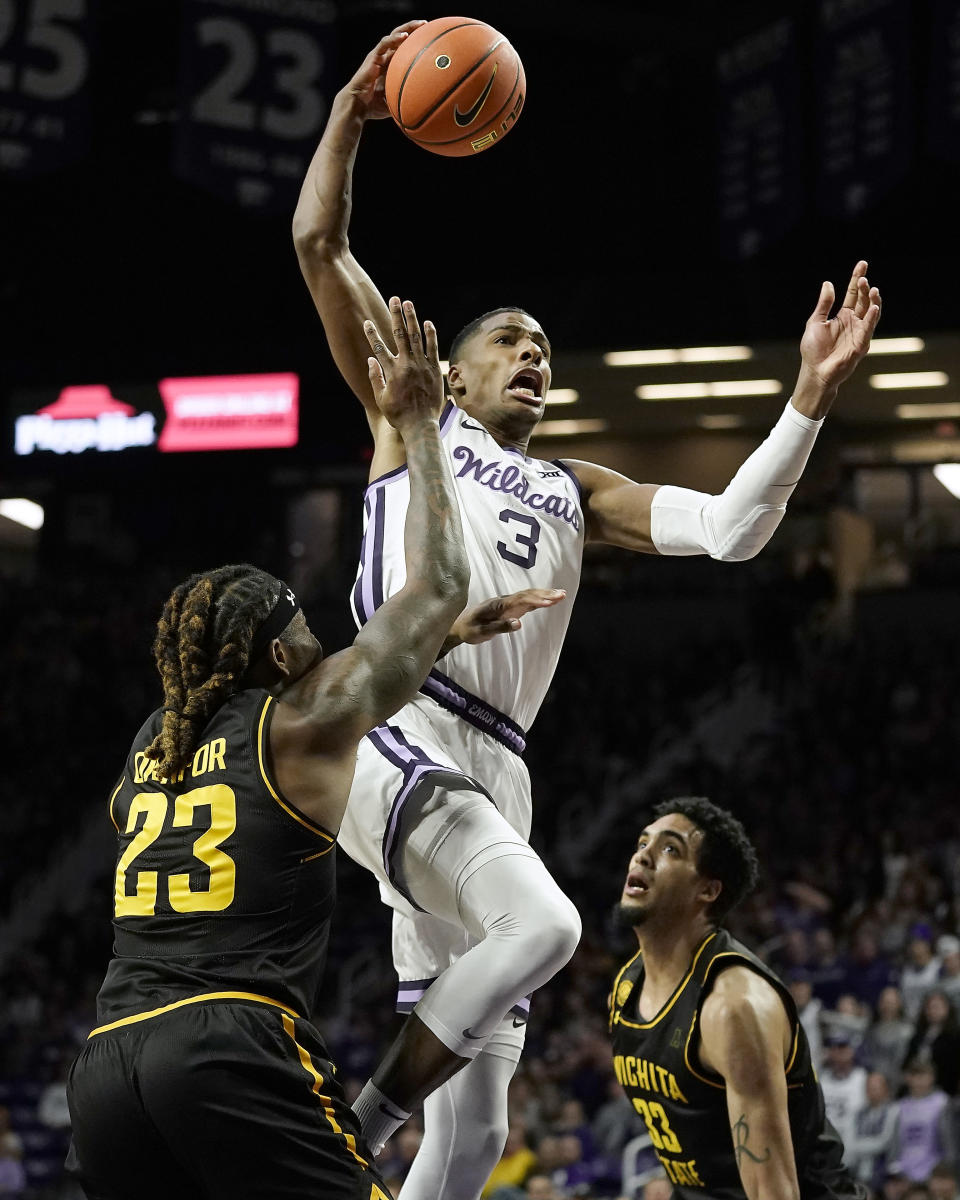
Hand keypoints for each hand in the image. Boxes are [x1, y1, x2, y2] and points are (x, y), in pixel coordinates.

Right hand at [342, 21, 424, 119]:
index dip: (414, 42)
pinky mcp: (372, 58)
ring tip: (420, 25)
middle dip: (413, 29)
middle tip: (426, 25)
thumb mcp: (394, 102)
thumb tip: (422, 109)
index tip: (429, 38)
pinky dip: (394, 39)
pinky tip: (405, 36)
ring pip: (393, 36)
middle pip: (399, 37)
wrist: (357, 106)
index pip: (402, 49)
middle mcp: (384, 58)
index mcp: (389, 66)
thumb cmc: (373, 107)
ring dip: (407, 29)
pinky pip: (384, 44)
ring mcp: (378, 56)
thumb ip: (406, 100)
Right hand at [365, 297, 443, 428]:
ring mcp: (422, 366)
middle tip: (394, 299)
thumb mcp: (381, 398)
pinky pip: (433, 348)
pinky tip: (427, 322)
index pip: (379, 347)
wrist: (421, 425)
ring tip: (409, 303)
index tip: (367, 322)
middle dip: (396, 315)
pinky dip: (430, 335)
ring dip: (412, 319)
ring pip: (416, 337)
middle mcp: (406, 365)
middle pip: (399, 335)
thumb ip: (375, 377)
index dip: (372, 333)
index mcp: (391, 372)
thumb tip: (370, 359)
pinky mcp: (434, 370)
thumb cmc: (399, 415)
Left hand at [451, 589, 566, 645]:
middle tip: (562, 594)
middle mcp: (503, 601)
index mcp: (498, 606)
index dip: (536, 600)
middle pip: (527, 594)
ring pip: (527, 596)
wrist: (458, 625)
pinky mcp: (508, 608)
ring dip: (544, 594)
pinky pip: (525, 601)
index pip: (520, 600)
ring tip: (561, 594)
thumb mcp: (482, 632)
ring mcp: (506, 603)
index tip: (550, 601)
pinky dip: (538, 600)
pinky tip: (548, 600)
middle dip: (545, 593)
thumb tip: (519, 623)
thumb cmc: (469, 629)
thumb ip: (500, 627)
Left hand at [798, 260, 881, 396]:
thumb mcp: (816, 322)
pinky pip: (868, 330)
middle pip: (862, 300)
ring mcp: (859, 333)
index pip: (853, 293)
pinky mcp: (861, 345)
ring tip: (872, 289)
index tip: (863, 263)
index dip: (857, 278)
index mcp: (843, 316)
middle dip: (864, 288)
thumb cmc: (814, 350)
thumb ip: (824, 304)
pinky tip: (872, 308)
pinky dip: (871, 319)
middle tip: (863, 278)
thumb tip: (828, 283)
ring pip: (870, 313)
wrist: (815, 372)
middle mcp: (854, 322)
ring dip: (872, 301)